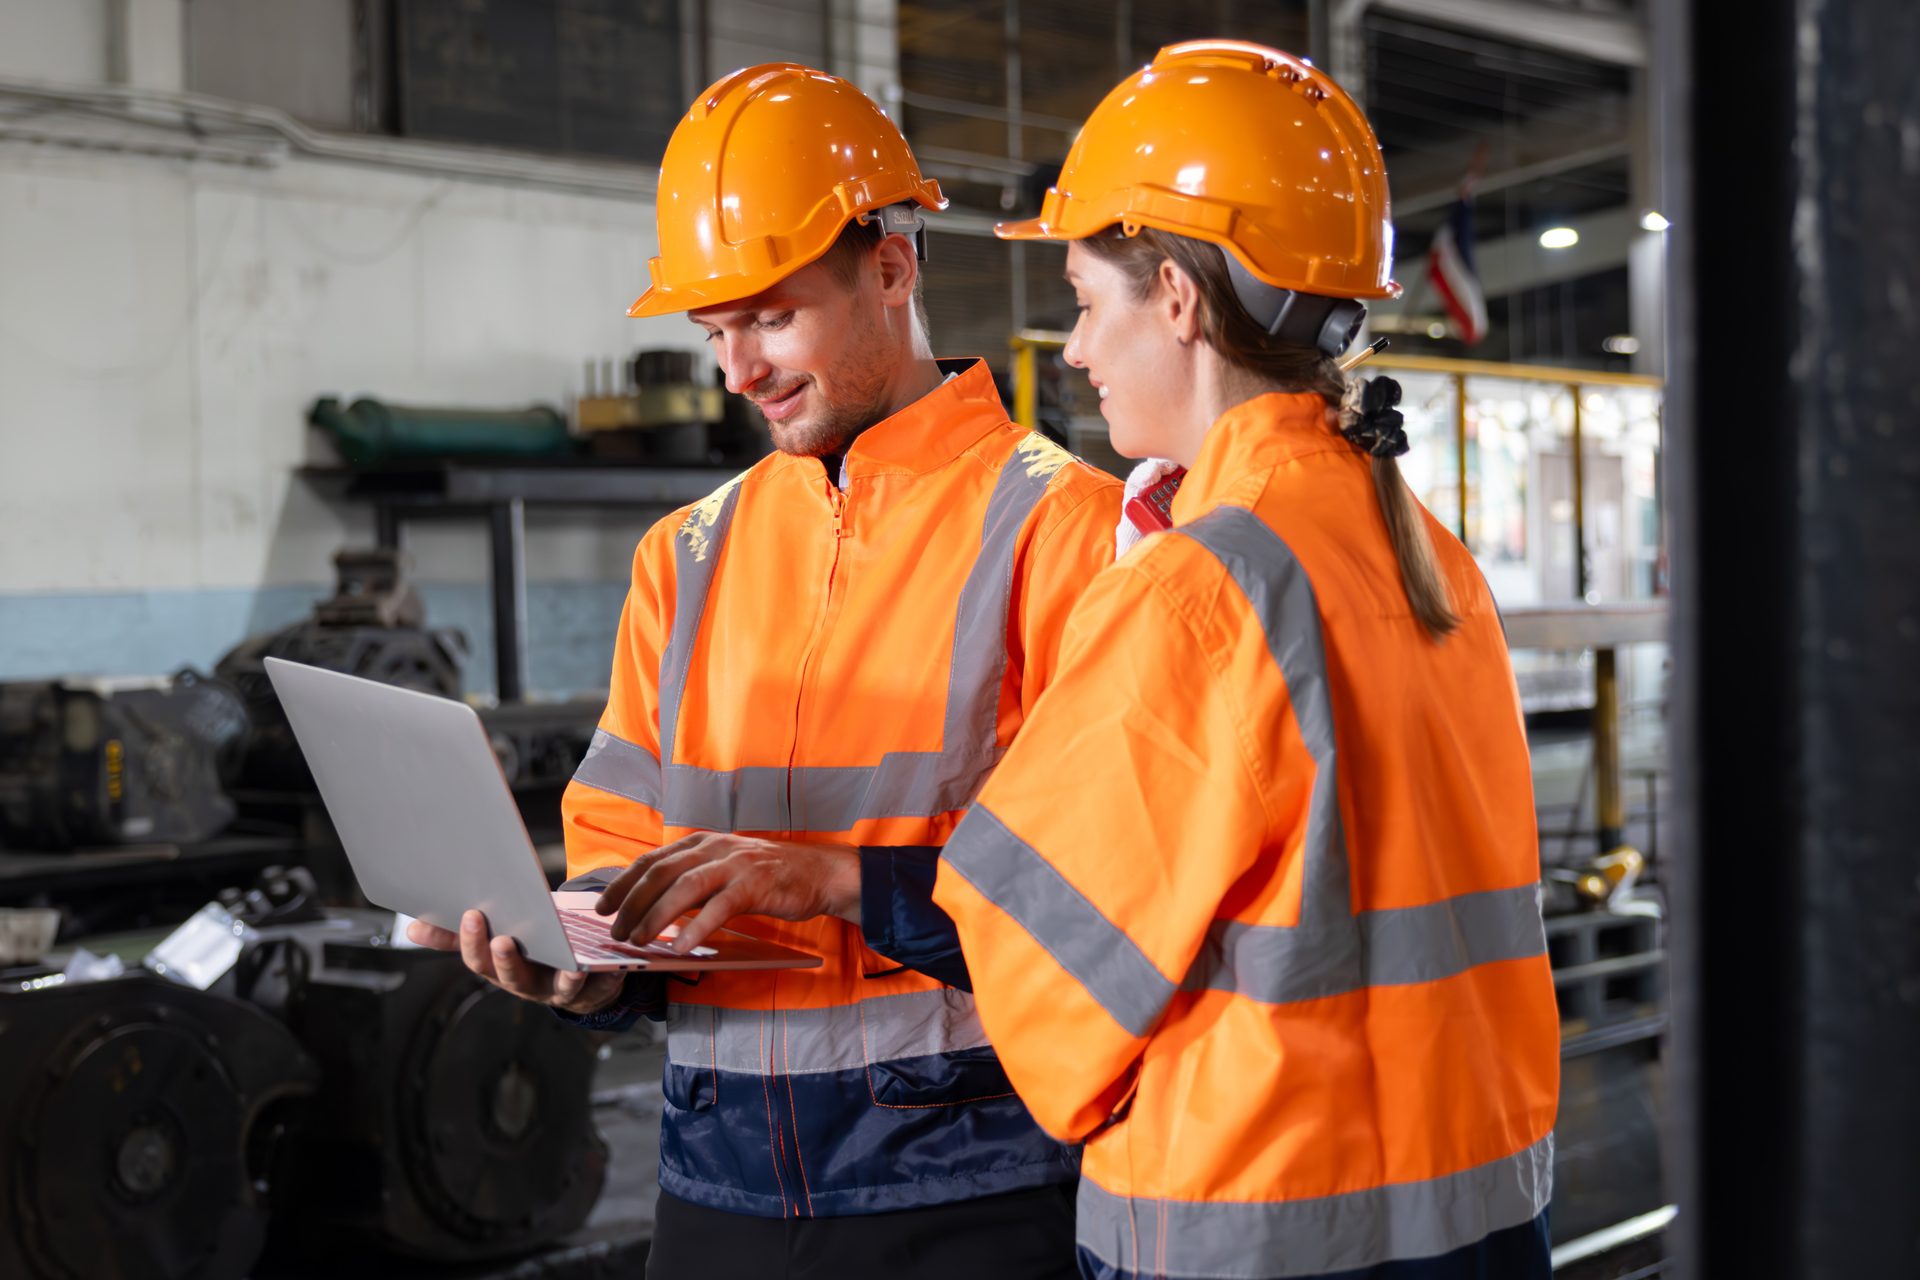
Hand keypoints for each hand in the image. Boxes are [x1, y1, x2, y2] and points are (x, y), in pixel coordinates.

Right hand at [406, 910, 626, 1014]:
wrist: (577, 980)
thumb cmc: (529, 954)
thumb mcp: (492, 941)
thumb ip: (455, 936)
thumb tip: (410, 929)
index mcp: (500, 970)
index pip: (479, 961)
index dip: (472, 942)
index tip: (471, 915)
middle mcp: (528, 985)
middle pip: (513, 977)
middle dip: (506, 960)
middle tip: (502, 940)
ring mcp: (561, 990)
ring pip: (560, 987)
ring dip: (562, 975)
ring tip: (571, 964)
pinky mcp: (594, 989)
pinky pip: (601, 985)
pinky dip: (606, 976)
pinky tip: (610, 963)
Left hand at [595, 833, 860, 953]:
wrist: (818, 872)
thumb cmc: (768, 874)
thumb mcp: (724, 867)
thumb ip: (692, 879)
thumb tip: (653, 905)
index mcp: (701, 843)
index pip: (651, 860)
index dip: (623, 883)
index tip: (603, 906)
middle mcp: (713, 848)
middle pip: (660, 873)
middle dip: (631, 904)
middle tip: (615, 931)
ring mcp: (734, 864)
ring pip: (683, 888)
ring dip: (655, 917)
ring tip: (638, 940)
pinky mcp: (755, 885)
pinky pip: (718, 908)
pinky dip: (696, 928)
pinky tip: (679, 947)